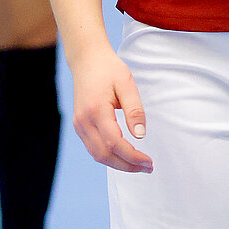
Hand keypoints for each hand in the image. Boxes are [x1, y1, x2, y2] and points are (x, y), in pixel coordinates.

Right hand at [68, 45, 151, 173]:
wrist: (87, 60)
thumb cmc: (109, 69)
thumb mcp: (127, 84)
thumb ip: (135, 110)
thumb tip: (140, 136)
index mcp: (96, 111)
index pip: (115, 143)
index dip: (132, 157)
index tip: (149, 162)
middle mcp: (83, 121)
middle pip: (104, 155)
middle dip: (127, 166)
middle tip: (147, 168)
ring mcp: (79, 125)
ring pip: (97, 155)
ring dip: (118, 164)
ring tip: (138, 165)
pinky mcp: (79, 125)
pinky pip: (93, 148)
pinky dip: (108, 156)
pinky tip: (123, 155)